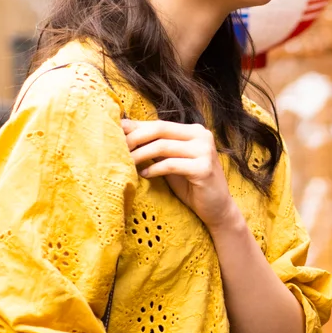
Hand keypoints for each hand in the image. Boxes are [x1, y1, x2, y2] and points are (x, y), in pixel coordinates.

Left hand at [122, 118, 241, 231]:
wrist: (216, 209)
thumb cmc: (190, 184)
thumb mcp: (171, 161)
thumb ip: (156, 146)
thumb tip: (126, 130)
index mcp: (194, 130)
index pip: (159, 124)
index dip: (136, 128)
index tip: (115, 134)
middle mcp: (202, 136)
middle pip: (160, 129)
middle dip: (135, 138)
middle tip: (117, 148)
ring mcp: (205, 151)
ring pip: (163, 146)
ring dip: (141, 154)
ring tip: (127, 163)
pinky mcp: (204, 169)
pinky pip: (171, 164)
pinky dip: (154, 169)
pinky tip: (143, 174)